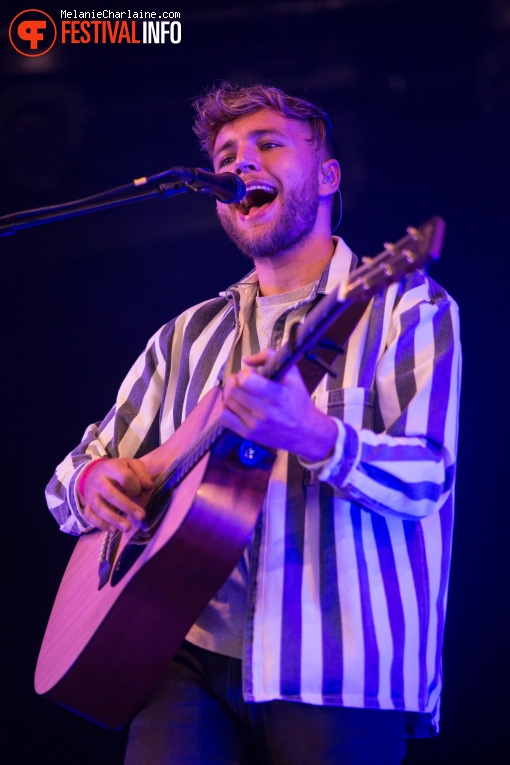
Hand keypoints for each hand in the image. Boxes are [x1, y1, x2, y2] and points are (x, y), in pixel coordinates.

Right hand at [78, 458, 152, 532]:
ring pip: (99, 508)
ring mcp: (91, 494)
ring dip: (114, 519)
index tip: (141, 492)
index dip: (135, 486)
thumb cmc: (117, 469)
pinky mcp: (87, 505)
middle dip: (127, 506)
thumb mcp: (131, 465)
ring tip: (128, 528)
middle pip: (110, 494)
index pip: (124, 476)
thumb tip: (149, 486)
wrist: (92, 472)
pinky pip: (90, 516)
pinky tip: (114, 530)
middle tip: (141, 516)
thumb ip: (141, 474)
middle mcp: (99, 481)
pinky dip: (101, 525)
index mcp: (111, 467)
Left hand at [219, 349, 337, 462]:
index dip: (244, 373)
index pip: (246, 381)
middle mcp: (265, 411)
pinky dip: (225, 408)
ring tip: (240, 392)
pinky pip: (224, 418)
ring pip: (227, 402)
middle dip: (235, 380)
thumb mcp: (292, 375)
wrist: (306, 432)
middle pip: (233, 390)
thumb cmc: (298, 401)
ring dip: (230, 393)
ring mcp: (255, 424)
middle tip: (242, 381)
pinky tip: (234, 404)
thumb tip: (246, 360)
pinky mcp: (249, 434)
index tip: (250, 374)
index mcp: (277, 395)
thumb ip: (270, 357)